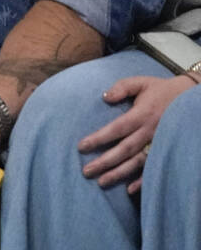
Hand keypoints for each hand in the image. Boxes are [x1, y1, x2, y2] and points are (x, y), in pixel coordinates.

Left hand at [78, 74, 195, 192]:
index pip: (117, 128)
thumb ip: (122, 87)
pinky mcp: (166, 151)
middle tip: (86, 171)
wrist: (191, 99)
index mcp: (142, 114)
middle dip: (105, 161)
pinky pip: (154, 168)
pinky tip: (130, 190)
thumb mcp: (141, 82)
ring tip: (102, 182)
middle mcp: (150, 132)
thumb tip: (104, 97)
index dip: (100, 138)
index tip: (81, 146)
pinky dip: (143, 180)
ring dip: (120, 173)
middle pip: (125, 149)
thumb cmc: (161, 90)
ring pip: (138, 162)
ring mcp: (159, 144)